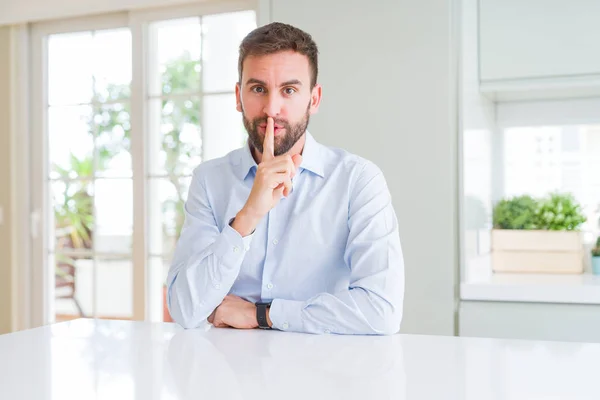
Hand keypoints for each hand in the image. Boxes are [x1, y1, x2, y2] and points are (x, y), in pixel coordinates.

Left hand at [207, 294, 258, 328]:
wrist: (255, 314)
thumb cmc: (250, 312)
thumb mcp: (238, 306)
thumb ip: (229, 307)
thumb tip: (225, 315)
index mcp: (228, 297)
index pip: (216, 305)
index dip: (218, 313)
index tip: (223, 316)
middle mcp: (223, 299)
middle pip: (213, 312)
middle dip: (218, 318)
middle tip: (230, 320)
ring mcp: (220, 306)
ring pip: (213, 318)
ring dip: (221, 322)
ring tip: (232, 321)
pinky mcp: (220, 314)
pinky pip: (216, 324)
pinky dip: (223, 326)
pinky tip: (232, 323)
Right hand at [233, 117, 301, 235]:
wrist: (256, 208)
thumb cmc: (268, 196)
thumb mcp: (282, 182)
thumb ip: (290, 169)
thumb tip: (299, 156)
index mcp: (266, 163)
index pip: (268, 145)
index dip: (270, 133)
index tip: (269, 119)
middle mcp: (263, 164)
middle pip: (288, 158)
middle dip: (292, 171)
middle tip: (287, 183)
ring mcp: (264, 170)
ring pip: (288, 166)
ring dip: (290, 180)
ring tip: (283, 189)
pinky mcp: (266, 177)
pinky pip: (286, 177)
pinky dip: (288, 187)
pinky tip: (283, 193)